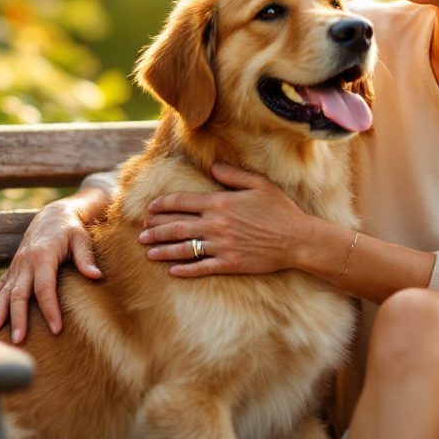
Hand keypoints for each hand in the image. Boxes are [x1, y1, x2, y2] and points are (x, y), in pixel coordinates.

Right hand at [0, 188, 107, 342]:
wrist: (53, 215)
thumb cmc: (71, 228)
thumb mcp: (81, 238)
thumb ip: (86, 257)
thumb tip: (96, 276)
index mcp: (43, 256)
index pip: (44, 287)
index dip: (50, 309)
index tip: (56, 329)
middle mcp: (26, 262)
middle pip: (19, 293)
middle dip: (18, 317)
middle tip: (18, 340)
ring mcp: (17, 265)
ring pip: (5, 291)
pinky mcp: (14, 267)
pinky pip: (0, 285)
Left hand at [139, 163, 311, 277]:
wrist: (296, 239)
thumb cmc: (280, 209)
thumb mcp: (259, 184)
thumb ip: (233, 175)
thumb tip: (212, 168)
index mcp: (220, 203)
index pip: (183, 202)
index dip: (163, 205)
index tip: (150, 209)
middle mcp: (216, 224)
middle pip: (177, 226)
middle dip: (156, 229)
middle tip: (141, 233)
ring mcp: (221, 246)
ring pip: (184, 248)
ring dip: (163, 250)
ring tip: (148, 252)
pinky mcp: (229, 264)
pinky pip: (201, 267)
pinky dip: (185, 270)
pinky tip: (172, 271)